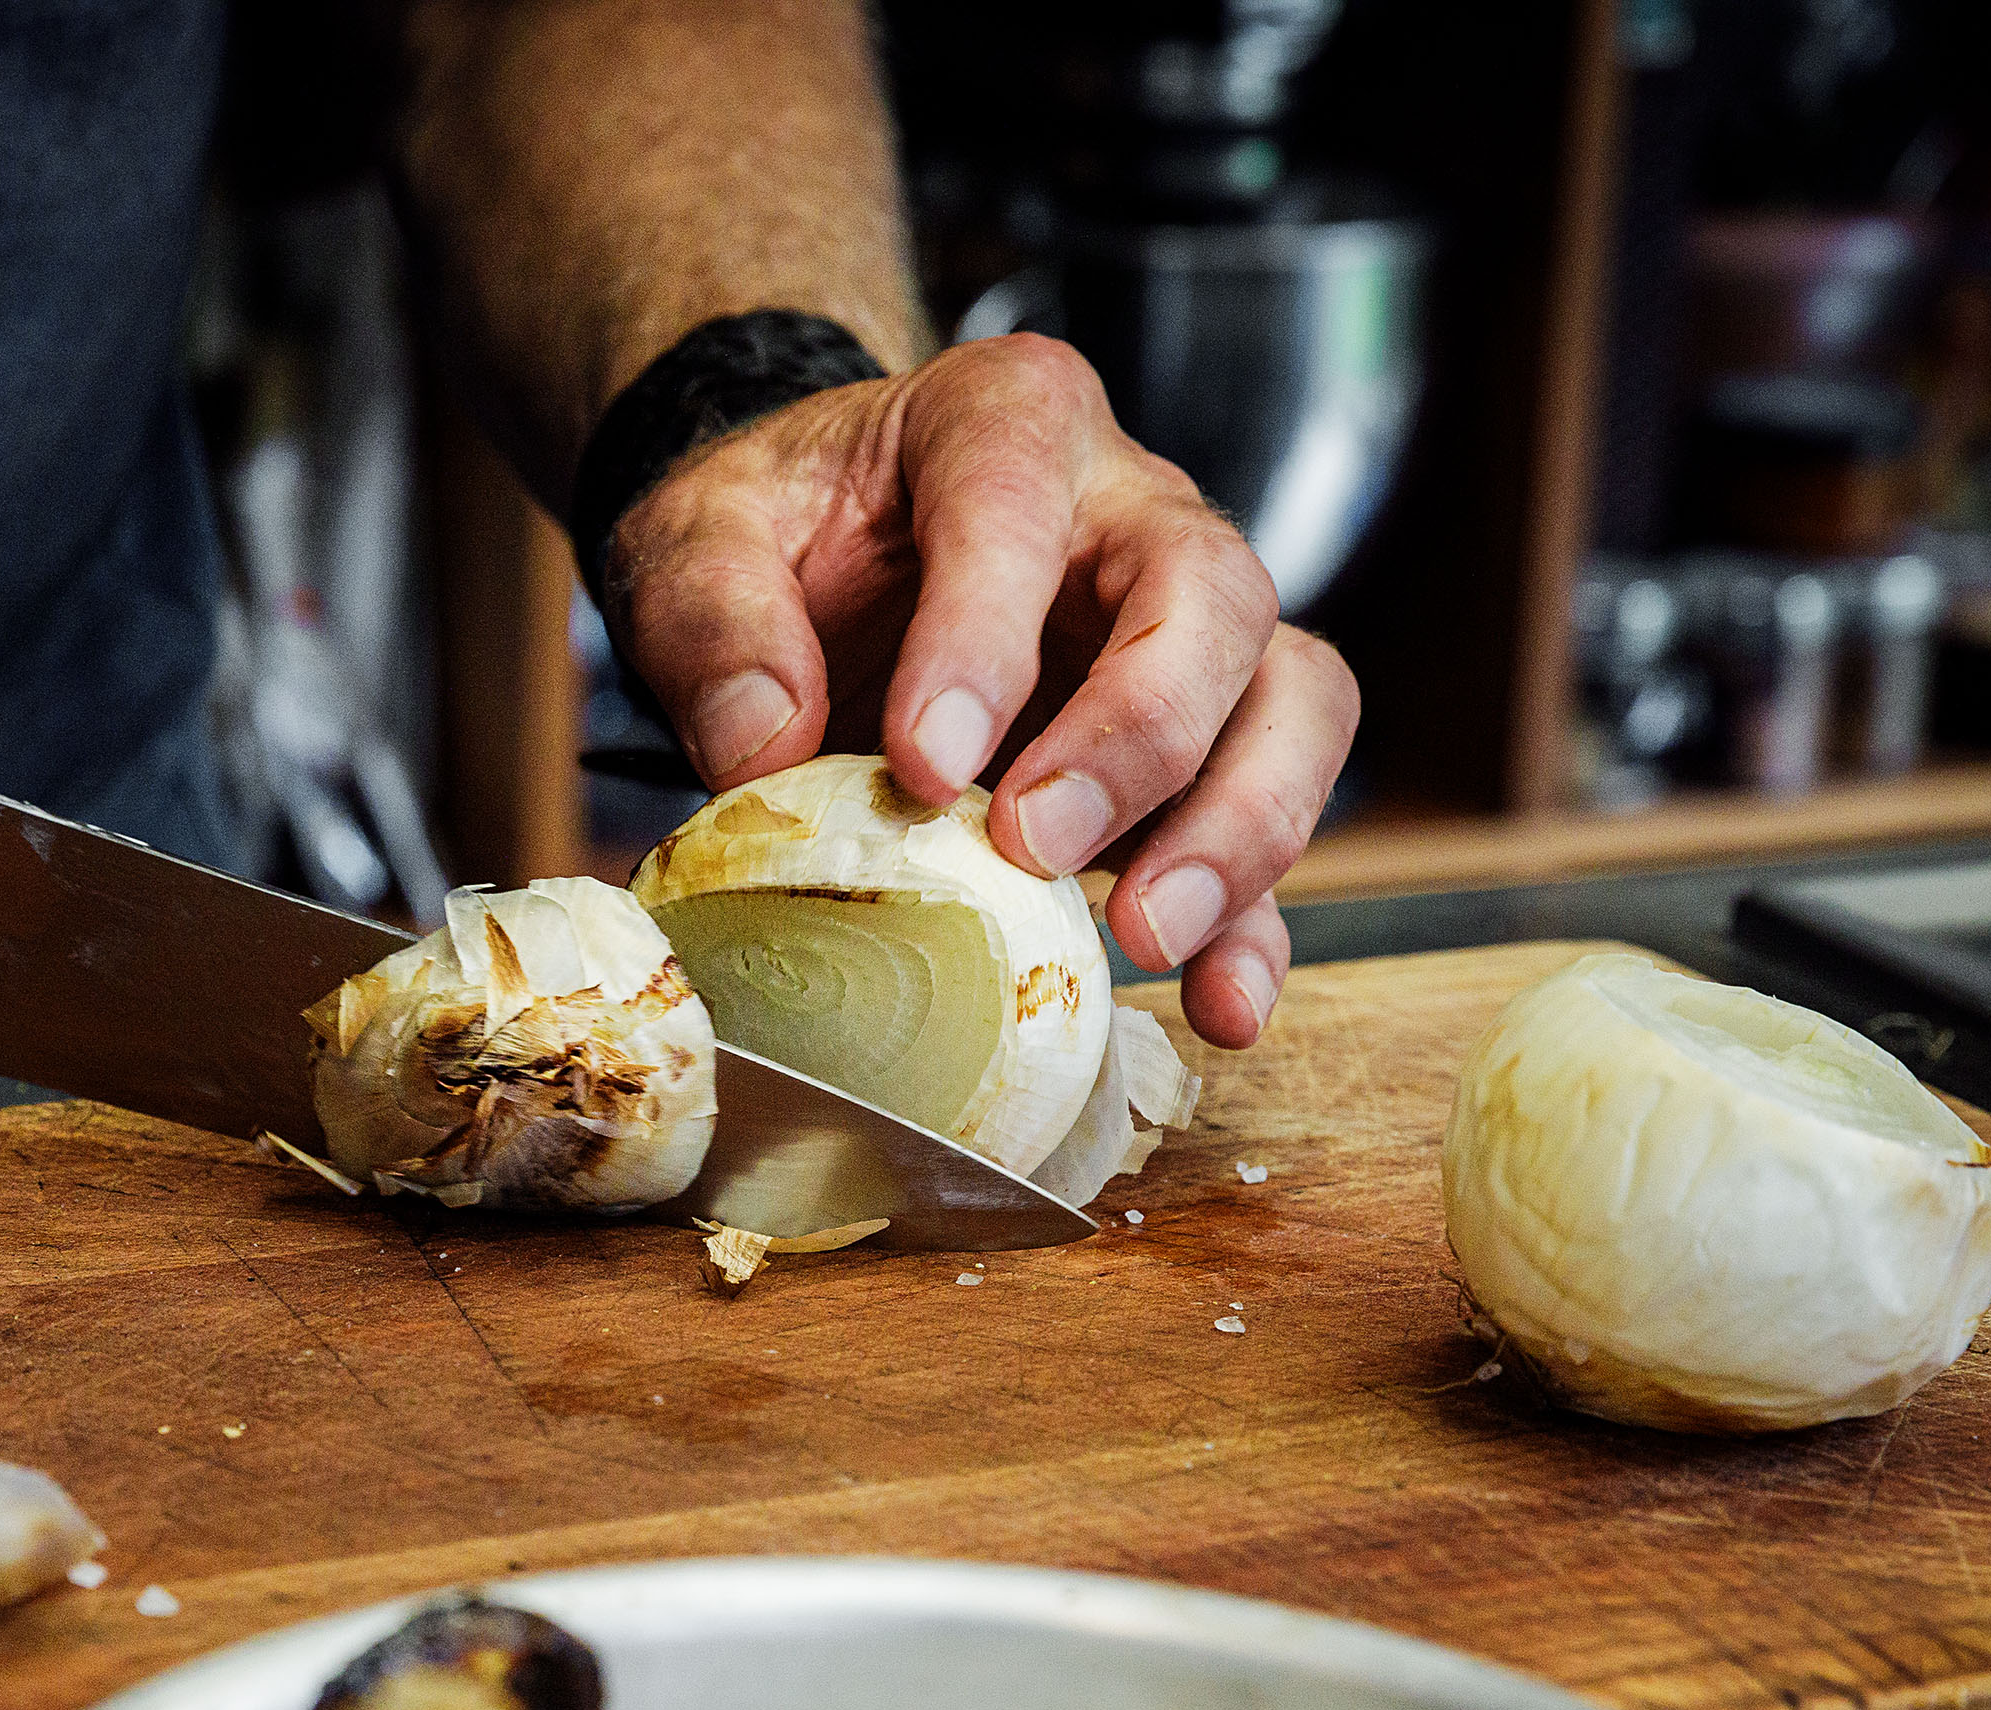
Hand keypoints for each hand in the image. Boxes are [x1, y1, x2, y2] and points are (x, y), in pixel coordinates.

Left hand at [601, 331, 1356, 1049]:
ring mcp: (1191, 634)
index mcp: (1006, 422)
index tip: (918, 761)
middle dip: (1139, 731)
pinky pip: (1269, 822)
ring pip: (1292, 699)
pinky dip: (1256, 922)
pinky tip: (1220, 1005)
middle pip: (1209, 596)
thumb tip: (762, 743)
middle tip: (1036, 842)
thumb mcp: (698, 538)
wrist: (817, 558)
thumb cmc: (780, 535)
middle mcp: (1134, 512)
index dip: (982, 636)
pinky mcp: (1202, 749)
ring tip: (1143, 934)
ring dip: (1237, 827)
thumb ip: (712, 618)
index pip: (1019, 503)